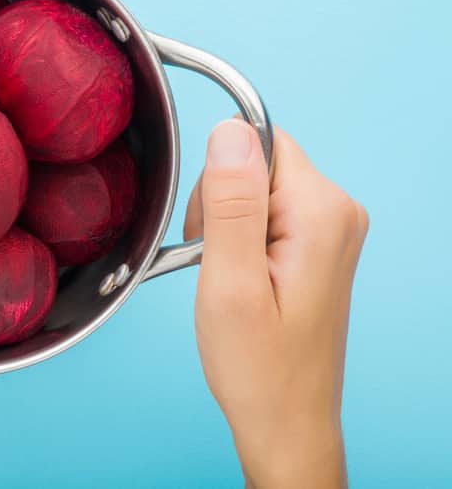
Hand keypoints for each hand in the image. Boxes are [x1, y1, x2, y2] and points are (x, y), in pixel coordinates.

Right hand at [184, 120, 367, 488]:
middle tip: (218, 265)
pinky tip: (240, 277)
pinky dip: (239, 238)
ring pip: (255, 186)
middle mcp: (337, 211)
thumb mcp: (229, 282)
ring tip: (229, 277)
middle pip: (256, 162)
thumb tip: (229, 130)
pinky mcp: (318, 243)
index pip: (257, 142)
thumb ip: (231, 202)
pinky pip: (265, 211)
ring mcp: (331, 228)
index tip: (213, 233)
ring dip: (226, 223)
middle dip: (219, 203)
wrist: (286, 419)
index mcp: (321, 212)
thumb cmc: (259, 366)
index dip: (218, 181)